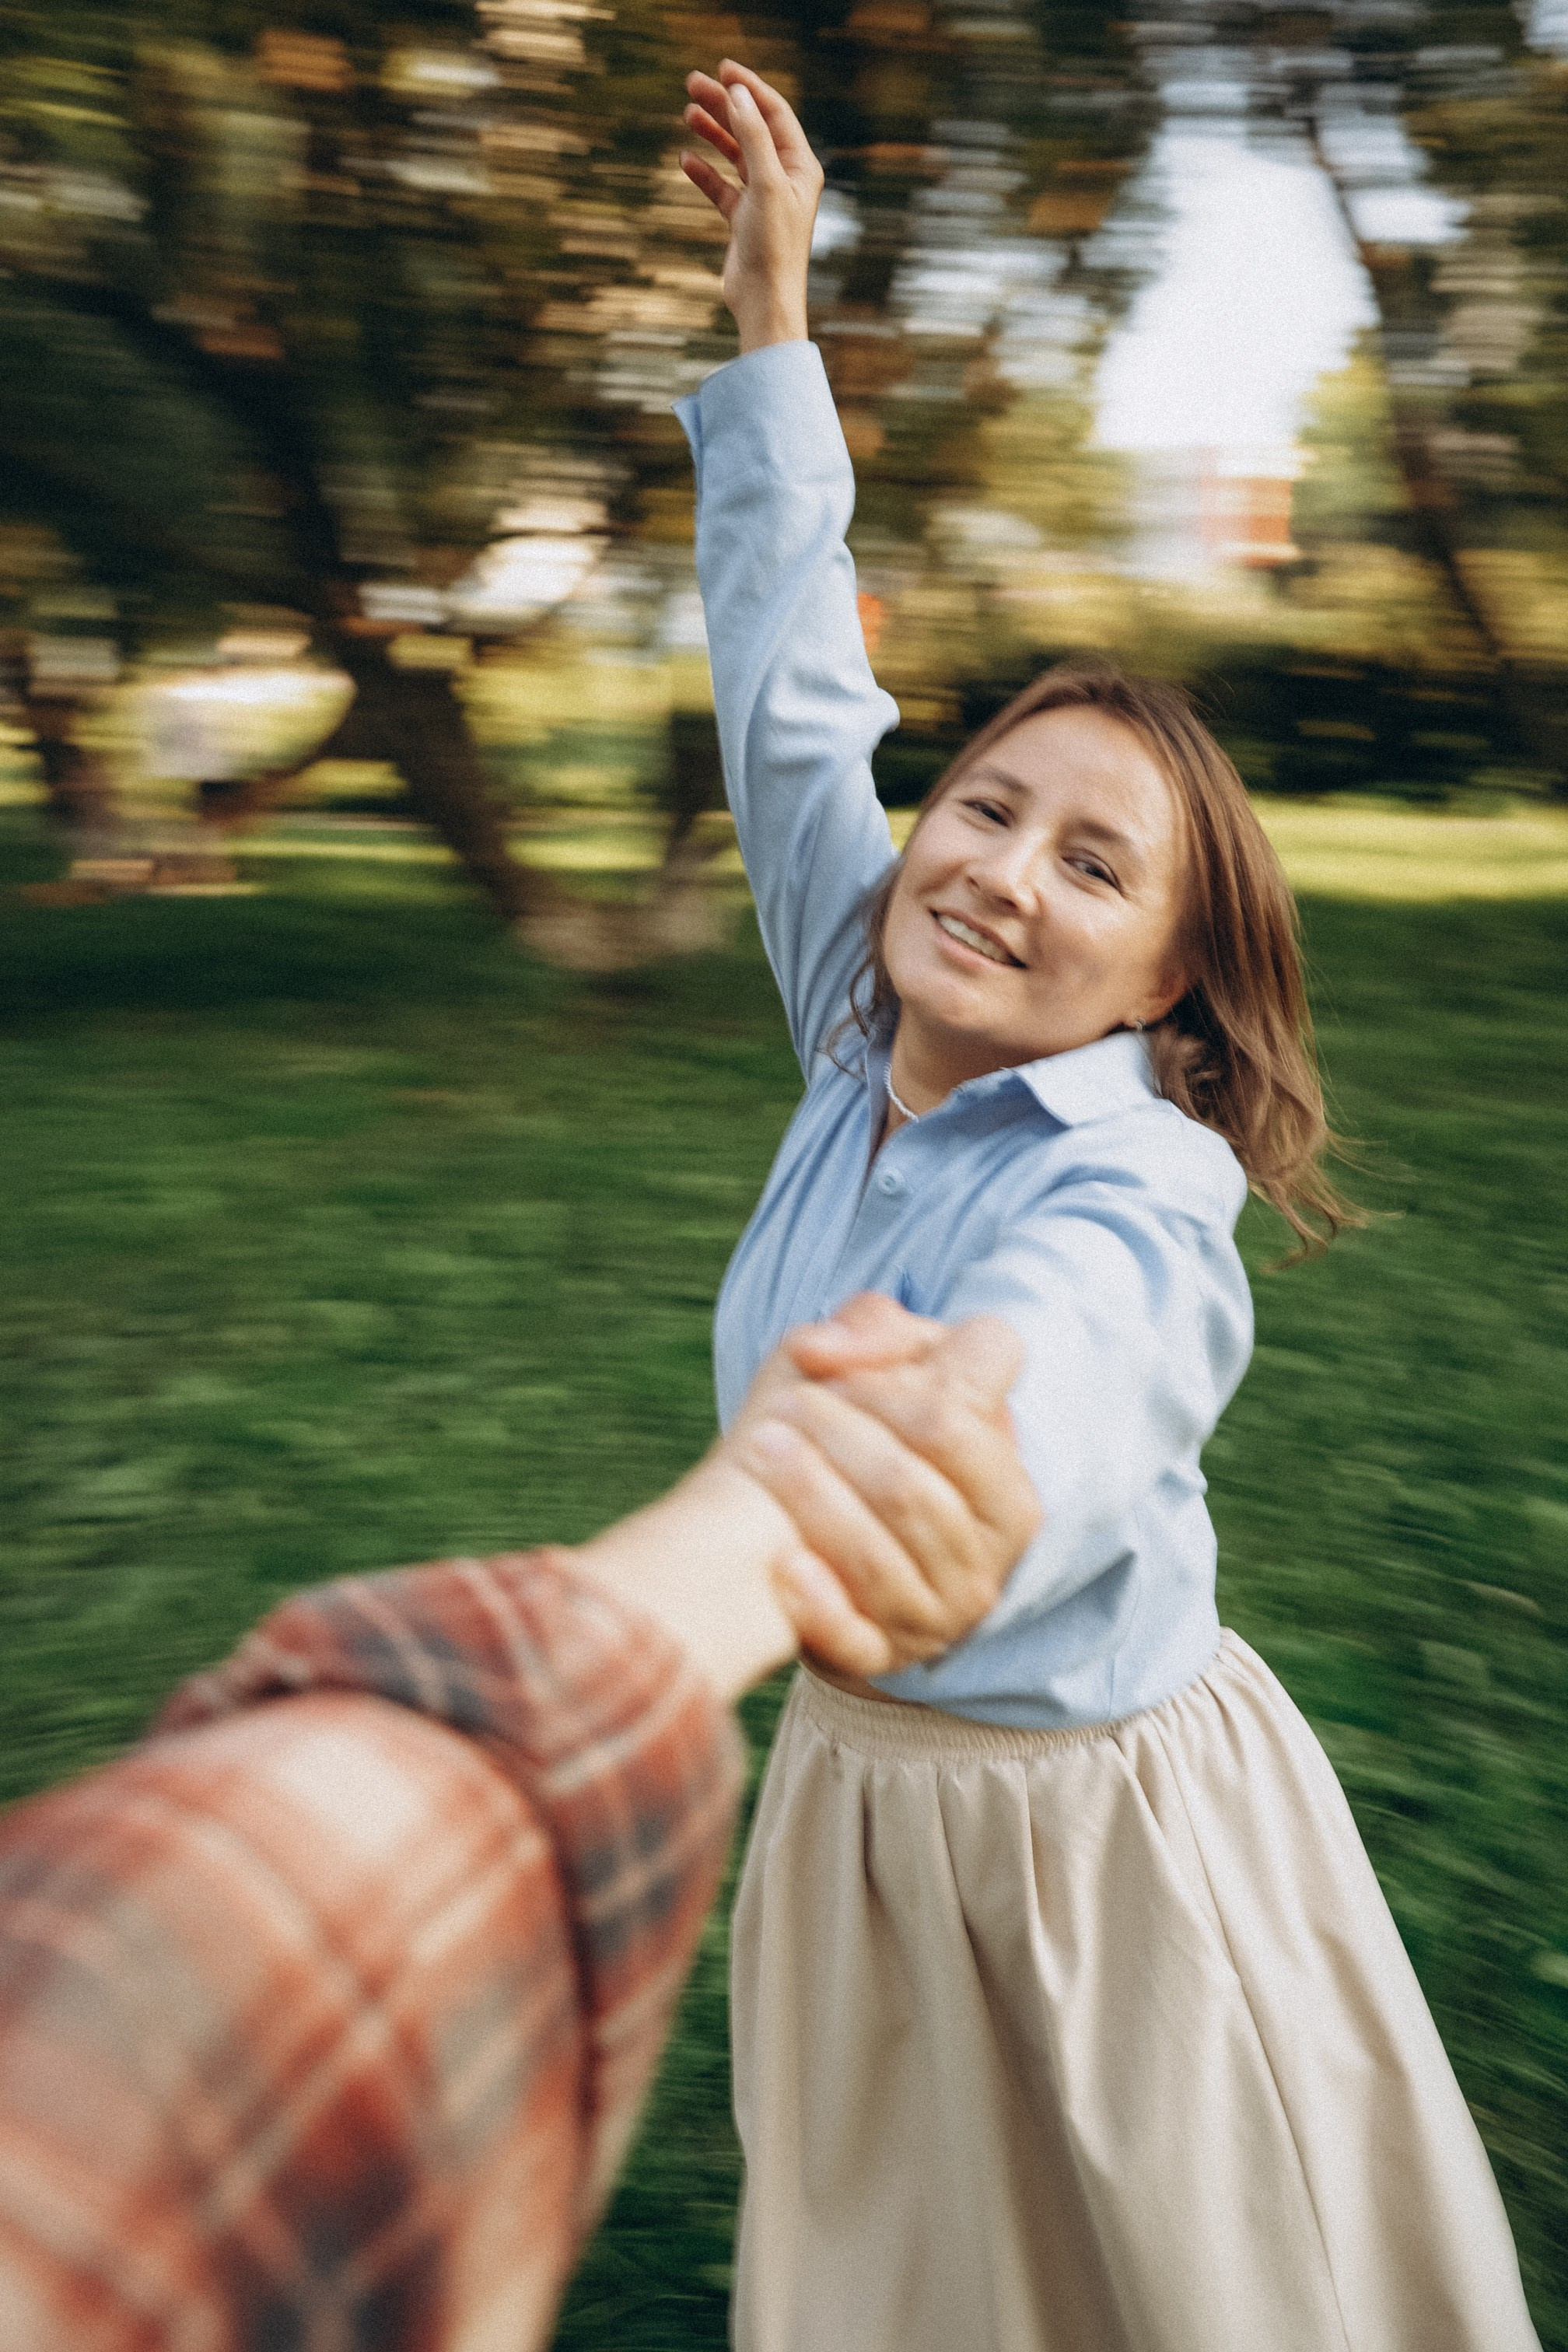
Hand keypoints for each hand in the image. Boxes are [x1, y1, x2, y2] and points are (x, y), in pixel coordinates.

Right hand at [680, 61, 822, 352]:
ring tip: (686, 114)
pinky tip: (686, 160)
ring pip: (735, 154)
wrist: (764, 302)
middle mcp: (785, 179)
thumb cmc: (773, 246)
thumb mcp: (765, 183)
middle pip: (752, 128)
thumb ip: (752, 135)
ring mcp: (763, 199)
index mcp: (800, 166)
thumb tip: (737, 93)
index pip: (774, 113)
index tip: (721, 68)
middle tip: (691, 84)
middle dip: (723, 104)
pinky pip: (721, 187)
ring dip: (712, 132)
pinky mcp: (743, 221)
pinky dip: (704, 172)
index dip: (749, 87)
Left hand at [726, 1293, 1040, 1675]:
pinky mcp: (879, 1660)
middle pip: (909, 1489)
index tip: (827, 1370)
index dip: (886, 1390)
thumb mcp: (875, 1372)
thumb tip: (827, 1344)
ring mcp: (934, 1618)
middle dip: (840, 1438)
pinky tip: (783, 1563)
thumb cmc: (847, 1439)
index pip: (954, 1429)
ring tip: (760, 1449)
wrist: (796, 1540)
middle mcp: (985, 1564)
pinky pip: (855, 1638)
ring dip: (812, 1498)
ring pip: (876, 1557)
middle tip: (783, 1405)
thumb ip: (872, 1331)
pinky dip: (819, 1601)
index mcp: (1006, 1495)